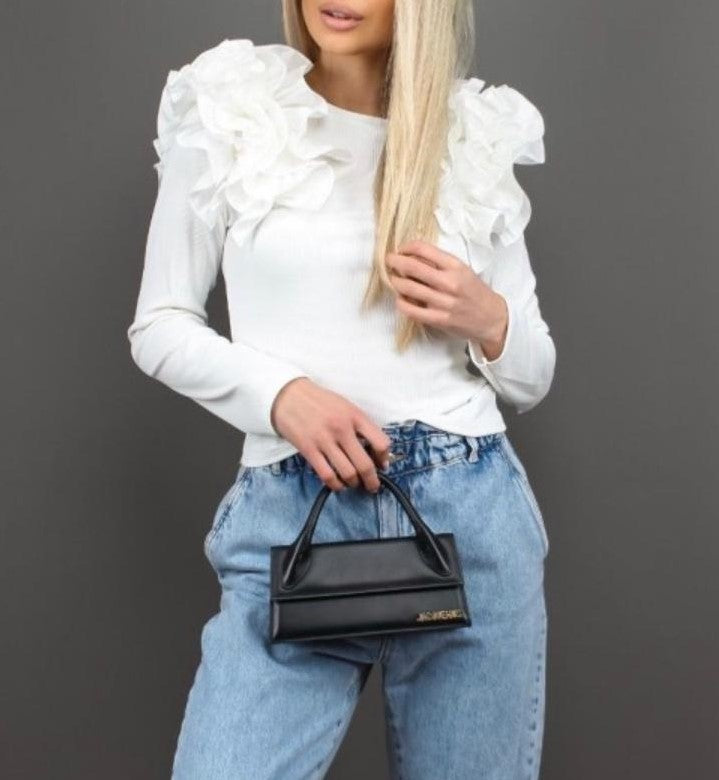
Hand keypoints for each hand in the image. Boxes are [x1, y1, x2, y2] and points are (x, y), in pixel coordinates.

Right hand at [270, 378, 391, 492]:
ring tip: (354, 483)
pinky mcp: (309, 450)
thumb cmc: (320, 401)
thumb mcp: (346, 406)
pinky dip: (336, 485)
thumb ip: (361, 426)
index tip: (382, 464)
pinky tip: (338, 483)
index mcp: (355, 416)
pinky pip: (327, 475)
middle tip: (372, 485)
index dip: (384, 458)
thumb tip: (375, 451)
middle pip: (365, 465)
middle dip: (372, 481)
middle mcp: (342, 428)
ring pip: (348, 473)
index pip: (381, 443)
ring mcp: (325, 440)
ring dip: (354, 483)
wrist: (289, 396)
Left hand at [387, 239, 508, 359]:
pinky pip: (411, 310)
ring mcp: (443, 302)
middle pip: (412, 267)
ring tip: (394, 280)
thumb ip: (440, 264)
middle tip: (389, 261)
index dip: (406, 247)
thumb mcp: (463, 270)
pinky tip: (401, 299)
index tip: (401, 250)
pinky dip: (401, 303)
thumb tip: (413, 256)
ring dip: (395, 282)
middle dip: (395, 262)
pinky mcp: (439, 319)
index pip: (423, 249)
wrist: (492, 318)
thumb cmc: (474, 292)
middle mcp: (449, 283)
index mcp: (456, 266)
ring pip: (408, 288)